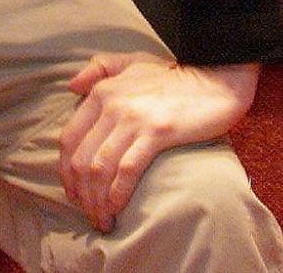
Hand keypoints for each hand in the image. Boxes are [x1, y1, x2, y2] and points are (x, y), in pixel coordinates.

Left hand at [57, 56, 258, 231]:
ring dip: (97, 200)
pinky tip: (117, 210)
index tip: (74, 192)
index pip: (69, 138)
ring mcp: (133, 118)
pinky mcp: (157, 132)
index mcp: (102, 91)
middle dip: (81, 193)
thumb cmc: (174, 77)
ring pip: (100, 168)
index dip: (66, 171)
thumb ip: (100, 69)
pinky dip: (117, 194)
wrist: (215, 79)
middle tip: (89, 213)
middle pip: (81, 158)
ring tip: (103, 220)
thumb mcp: (132, 62)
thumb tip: (71, 86)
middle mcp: (111, 104)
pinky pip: (127, 170)